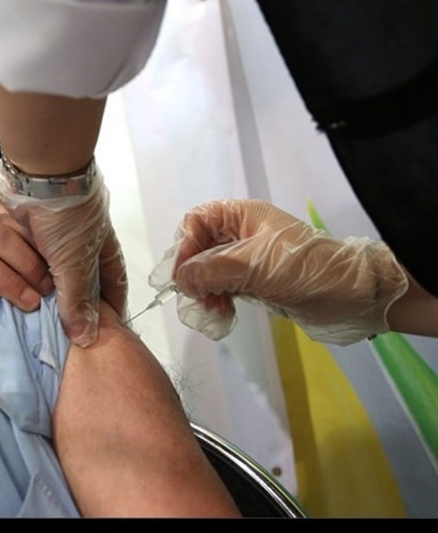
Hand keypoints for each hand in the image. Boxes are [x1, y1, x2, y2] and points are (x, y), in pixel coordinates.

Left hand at [0, 160, 127, 346]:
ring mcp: (61, 239)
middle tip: (70, 334)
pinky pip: (38, 263)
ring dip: (54, 294)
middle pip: (86, 284)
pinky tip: (26, 294)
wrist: (39, 176)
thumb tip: (84, 337)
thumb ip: (77, 300)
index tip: (106, 333)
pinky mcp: (38, 233)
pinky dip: (34, 278)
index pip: (115, 287)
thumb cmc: (69, 215)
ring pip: (60, 274)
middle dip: (80, 307)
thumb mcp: (75, 263)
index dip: (112, 310)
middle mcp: (86, 246)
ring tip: (45, 321)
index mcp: (106, 251)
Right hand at [152, 199, 407, 344]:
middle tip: (196, 298)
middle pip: (198, 249)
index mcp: (242, 216)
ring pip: (207, 273)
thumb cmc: (306, 269)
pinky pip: (221, 289)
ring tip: (212, 312)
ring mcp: (247, 260)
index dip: (184, 246)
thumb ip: (211, 270)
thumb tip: (180, 280)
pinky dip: (216, 302)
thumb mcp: (255, 265)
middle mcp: (241, 233)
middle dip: (193, 275)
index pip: (196, 222)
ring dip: (203, 293)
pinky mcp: (253, 283)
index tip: (182, 275)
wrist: (353, 297)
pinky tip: (222, 316)